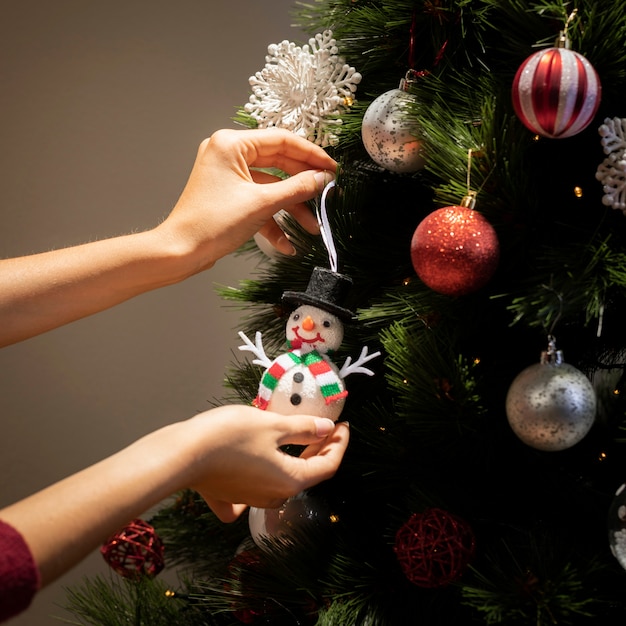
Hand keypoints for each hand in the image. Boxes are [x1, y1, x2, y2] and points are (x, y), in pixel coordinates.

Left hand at [157, 128, 336, 268]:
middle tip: (328, 193)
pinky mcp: (229, 196)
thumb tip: (322, 178)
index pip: (282, 140)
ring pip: (271, 186)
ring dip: (291, 208)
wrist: (181, 251)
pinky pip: (258, 201)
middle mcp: (228, 154)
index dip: (311, 155)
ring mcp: (228, 176)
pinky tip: (287, 242)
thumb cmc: (211, 223)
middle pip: (279, 163)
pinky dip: (273, 219)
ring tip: (311, 227)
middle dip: (303, 185)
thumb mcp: (262, 203)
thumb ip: (297, 188)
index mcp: (231, 144)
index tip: (332, 168)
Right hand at [177, 405, 349, 521]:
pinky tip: (256, 469)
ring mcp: (249, 499)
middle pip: (306, 473)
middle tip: (324, 427)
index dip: (339, 443)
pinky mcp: (228, 495)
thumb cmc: (229, 436)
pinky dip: (258, 481)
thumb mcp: (274, 424)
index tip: (342, 425)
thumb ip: (303, 428)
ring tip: (295, 436)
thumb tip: (326, 429)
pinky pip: (248, 493)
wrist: (181, 453)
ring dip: (293, 458)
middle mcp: (273, 496)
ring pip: (281, 480)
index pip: (327, 465)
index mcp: (290, 480)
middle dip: (318, 449)